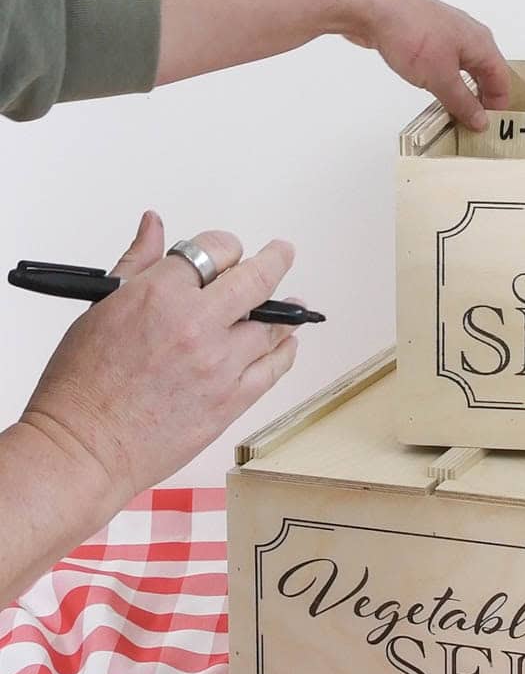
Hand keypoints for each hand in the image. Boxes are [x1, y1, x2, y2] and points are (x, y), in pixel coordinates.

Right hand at [20, 211, 300, 507]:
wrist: (85, 448)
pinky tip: (286, 343)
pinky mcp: (233, 400)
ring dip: (285, 310)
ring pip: (272, 324)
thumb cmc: (82, 384)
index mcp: (160, 295)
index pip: (214, 249)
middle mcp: (197, 325)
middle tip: (281, 253)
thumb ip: (138, 262)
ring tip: (293, 305)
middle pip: (256, 280)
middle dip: (274, 260)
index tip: (227, 252)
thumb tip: (154, 225)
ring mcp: (220, 364)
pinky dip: (284, 350)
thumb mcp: (102, 307)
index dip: (224, 247)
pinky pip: (275, 367)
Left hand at [347, 0, 509, 131]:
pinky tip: (434, 91)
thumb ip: (463, 103)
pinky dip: (444, 79)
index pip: (502, 79)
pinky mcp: (427, 34)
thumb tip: (480, 119)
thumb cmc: (410, 31)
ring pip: (464, 67)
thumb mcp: (441, 78)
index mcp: (481, 42)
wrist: (373, 7)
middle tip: (473, 122)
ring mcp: (447, 32)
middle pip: (485, 72)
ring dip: (461, 90)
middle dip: (481, 98)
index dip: (498, 104)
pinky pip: (445, 62)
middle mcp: (468, 34)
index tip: (489, 125)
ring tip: (453, 111)